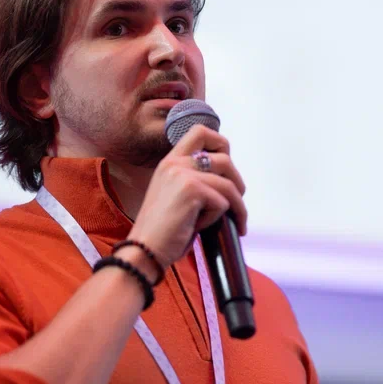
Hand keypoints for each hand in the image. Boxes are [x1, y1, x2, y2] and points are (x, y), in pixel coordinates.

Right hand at [131, 124, 246, 268]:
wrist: (144, 251)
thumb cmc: (161, 232)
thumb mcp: (175, 197)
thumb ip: (194, 181)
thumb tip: (228, 181)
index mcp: (170, 162)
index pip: (200, 132)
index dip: (221, 144)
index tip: (227, 168)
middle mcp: (175, 164)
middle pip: (224, 158)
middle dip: (238, 182)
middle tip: (238, 202)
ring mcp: (183, 175)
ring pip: (228, 185)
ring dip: (237, 207)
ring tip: (235, 222)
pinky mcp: (192, 191)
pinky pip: (223, 203)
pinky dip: (216, 219)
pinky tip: (200, 228)